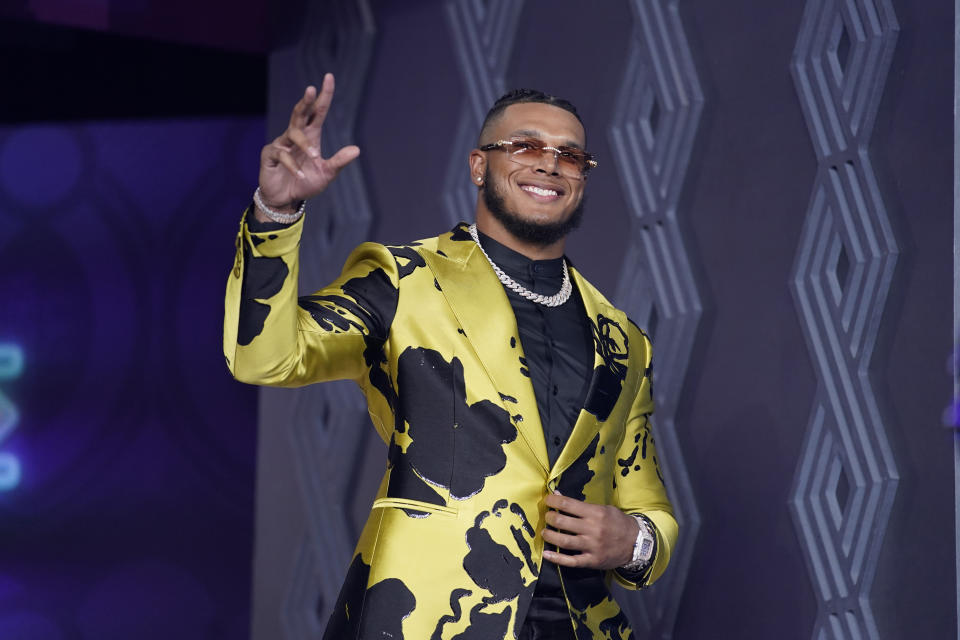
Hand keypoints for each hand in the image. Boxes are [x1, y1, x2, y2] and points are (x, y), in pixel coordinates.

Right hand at [257, 73, 359, 215]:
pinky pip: (282, 154)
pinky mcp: (270, 155)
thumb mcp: (326, 173)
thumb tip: (356, 149)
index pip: (318, 111)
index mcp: (311, 136)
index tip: (329, 77)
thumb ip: (339, 161)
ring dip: (304, 143)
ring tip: (314, 156)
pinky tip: (299, 174)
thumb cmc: (305, 182)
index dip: (323, 95)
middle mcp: (295, 136)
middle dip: (306, 101)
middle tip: (311, 89)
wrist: (285, 199)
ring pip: (292, 133)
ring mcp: (281, 144)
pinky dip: (292, 164)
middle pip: (300, 113)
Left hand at [541, 492, 638, 569]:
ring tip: (544, 532)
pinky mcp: (592, 561)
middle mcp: (592, 529)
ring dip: (550, 536)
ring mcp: (592, 547)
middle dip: (550, 518)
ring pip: (564, 542)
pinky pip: (571, 561)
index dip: (553, 501)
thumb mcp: (604, 509)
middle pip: (563, 522)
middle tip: (547, 517)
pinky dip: (557, 559)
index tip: (547, 500)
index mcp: (596, 513)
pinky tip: (547, 555)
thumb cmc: (618, 523)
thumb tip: (559, 496)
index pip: (568, 505)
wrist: (636, 543)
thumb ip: (582, 505)